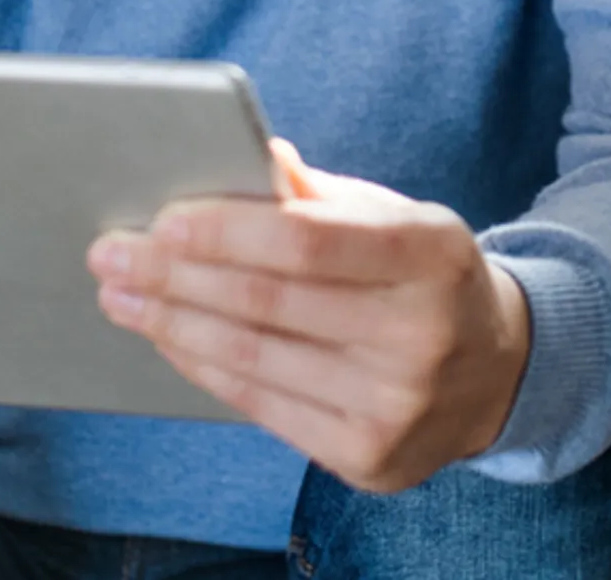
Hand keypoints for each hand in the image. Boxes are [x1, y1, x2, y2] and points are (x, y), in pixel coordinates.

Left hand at [89, 139, 531, 492]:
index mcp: (433, 254)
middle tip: (111, 253)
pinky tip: (169, 337)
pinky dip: (203, 366)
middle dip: (176, 276)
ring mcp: (394, 404)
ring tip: (122, 295)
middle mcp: (420, 334)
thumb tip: (245, 155)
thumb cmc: (425, 278)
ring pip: (254, 359)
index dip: (228, 232)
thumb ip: (318, 195)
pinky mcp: (368, 456)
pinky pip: (260, 406)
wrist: (498, 372)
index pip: (309, 242)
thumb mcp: (396, 218)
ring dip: (172, 324)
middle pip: (269, 303)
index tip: (162, 220)